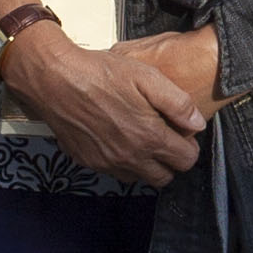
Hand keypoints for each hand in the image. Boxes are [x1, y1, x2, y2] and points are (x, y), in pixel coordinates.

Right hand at [0, 20, 217, 186]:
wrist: (55, 79)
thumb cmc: (101, 73)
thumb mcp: (147, 77)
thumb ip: (177, 103)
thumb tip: (197, 124)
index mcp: (149, 137)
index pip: (186, 161)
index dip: (189, 147)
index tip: (182, 133)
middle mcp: (130, 157)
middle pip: (165, 178)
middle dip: (171, 161)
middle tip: (165, 138)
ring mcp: (107, 163)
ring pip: (139, 179)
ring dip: (147, 166)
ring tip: (141, 139)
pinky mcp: (88, 162)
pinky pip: (115, 173)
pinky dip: (123, 163)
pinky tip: (118, 139)